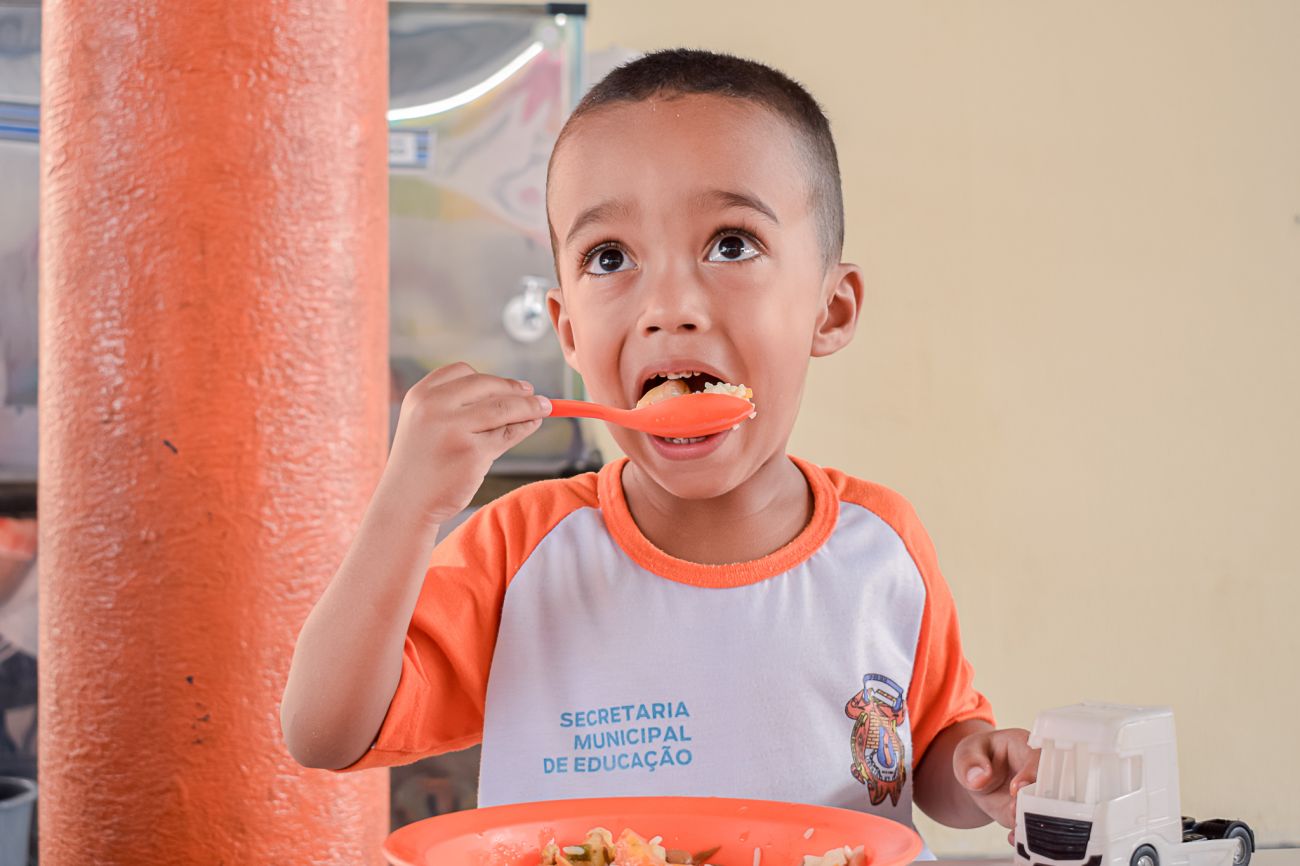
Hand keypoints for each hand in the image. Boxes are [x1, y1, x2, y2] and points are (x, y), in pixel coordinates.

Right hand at [381, 362, 550, 525]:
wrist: (406, 503)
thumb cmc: (422, 464)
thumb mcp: (427, 425)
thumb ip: (458, 407)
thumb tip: (512, 394)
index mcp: (420, 395)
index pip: (462, 371)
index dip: (491, 378)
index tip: (512, 386)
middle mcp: (434, 407)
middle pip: (487, 386)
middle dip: (516, 390)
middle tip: (535, 396)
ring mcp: (453, 430)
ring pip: (503, 408)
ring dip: (529, 406)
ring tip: (543, 408)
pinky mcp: (472, 453)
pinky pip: (507, 434)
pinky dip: (524, 428)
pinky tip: (531, 425)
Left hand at [953, 727, 1039, 841]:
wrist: (979, 778)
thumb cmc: (976, 757)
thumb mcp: (967, 753)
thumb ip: (971, 762)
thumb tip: (980, 778)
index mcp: (1026, 747)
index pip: (1037, 758)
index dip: (1030, 774)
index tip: (1016, 789)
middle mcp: (1040, 772)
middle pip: (1051, 786)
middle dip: (1038, 801)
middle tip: (1017, 812)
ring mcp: (1038, 795)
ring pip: (1047, 809)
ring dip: (1034, 821)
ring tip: (1015, 828)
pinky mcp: (1032, 814)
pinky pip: (1036, 825)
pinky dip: (1027, 834)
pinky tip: (1014, 838)